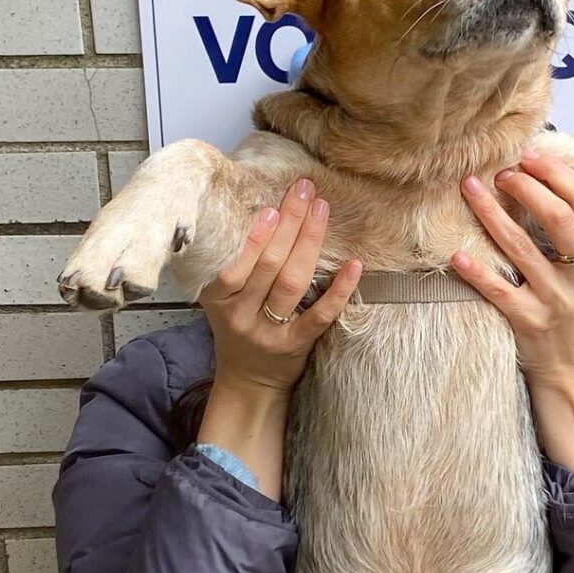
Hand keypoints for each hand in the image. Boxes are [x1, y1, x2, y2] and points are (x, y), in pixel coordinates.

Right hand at [197, 181, 360, 497]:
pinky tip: (354, 265)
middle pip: (268, 267)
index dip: (254, 238)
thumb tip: (269, 206)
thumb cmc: (239, 323)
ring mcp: (271, 332)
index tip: (271, 207)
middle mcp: (242, 316)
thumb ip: (237, 261)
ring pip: (292, 284)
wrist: (248, 382)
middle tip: (304, 190)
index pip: (235, 266)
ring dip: (308, 243)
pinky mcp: (298, 346)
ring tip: (321, 209)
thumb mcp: (224, 297)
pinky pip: (321, 316)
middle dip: (288, 225)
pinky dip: (339, 290)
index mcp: (219, 299)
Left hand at [451, 152, 573, 471]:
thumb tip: (542, 176)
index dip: (557, 175)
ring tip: (470, 189)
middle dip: (528, 189)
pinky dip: (477, 272)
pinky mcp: (530, 324)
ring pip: (523, 250)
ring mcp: (556, 301)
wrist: (572, 371)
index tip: (529, 156)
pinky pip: (500, 292)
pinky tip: (457, 254)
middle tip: (500, 172)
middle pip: (559, 220)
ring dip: (493, 215)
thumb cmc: (572, 308)